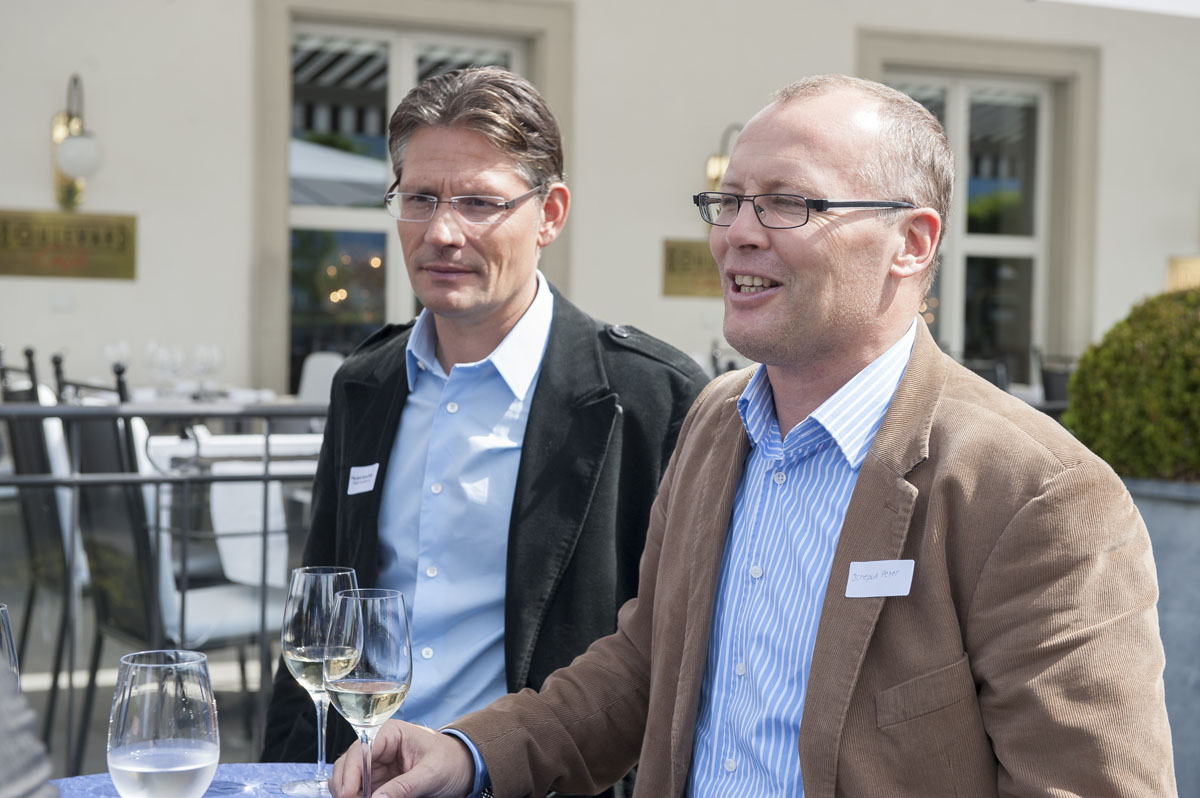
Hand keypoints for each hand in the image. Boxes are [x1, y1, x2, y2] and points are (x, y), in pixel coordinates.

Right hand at [329, 720, 475, 797]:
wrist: (463, 769)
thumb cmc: (451, 762)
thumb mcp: (431, 774)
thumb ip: (404, 787)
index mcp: (390, 733)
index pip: (360, 749)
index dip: (351, 772)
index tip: (348, 794)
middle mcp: (378, 746)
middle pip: (348, 765)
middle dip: (346, 786)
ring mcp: (376, 765)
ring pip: (348, 780)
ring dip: (349, 793)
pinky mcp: (378, 781)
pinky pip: (359, 790)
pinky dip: (357, 796)